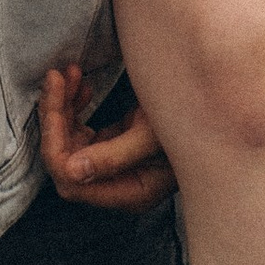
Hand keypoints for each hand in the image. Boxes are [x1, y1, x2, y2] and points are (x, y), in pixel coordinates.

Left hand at [40, 62, 177, 213]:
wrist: (209, 100)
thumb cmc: (189, 118)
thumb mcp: (152, 136)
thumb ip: (113, 156)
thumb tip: (72, 172)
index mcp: (129, 191)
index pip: (71, 181)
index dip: (55, 144)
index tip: (54, 103)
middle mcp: (117, 182)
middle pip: (64, 159)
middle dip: (55, 117)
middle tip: (58, 77)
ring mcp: (111, 163)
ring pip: (68, 141)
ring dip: (61, 106)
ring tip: (69, 73)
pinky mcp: (111, 144)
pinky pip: (79, 130)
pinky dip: (73, 105)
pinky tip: (82, 83)